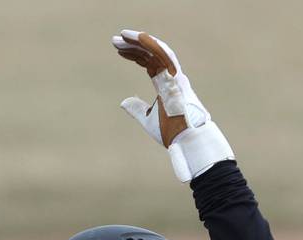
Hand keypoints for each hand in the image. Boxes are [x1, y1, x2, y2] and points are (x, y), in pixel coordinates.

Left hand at [112, 29, 233, 181]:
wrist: (187, 141)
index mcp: (166, 85)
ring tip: (122, 36)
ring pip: (157, 51)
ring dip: (139, 41)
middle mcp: (171, 77)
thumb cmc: (173, 133)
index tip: (119, 50)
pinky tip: (137, 38)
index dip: (135, 55)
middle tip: (115, 40)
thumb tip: (123, 101)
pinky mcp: (176, 78)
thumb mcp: (147, 119)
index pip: (149, 63)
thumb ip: (137, 108)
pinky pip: (164, 56)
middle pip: (151, 54)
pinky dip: (152, 45)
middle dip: (133, 45)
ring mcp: (175, 76)